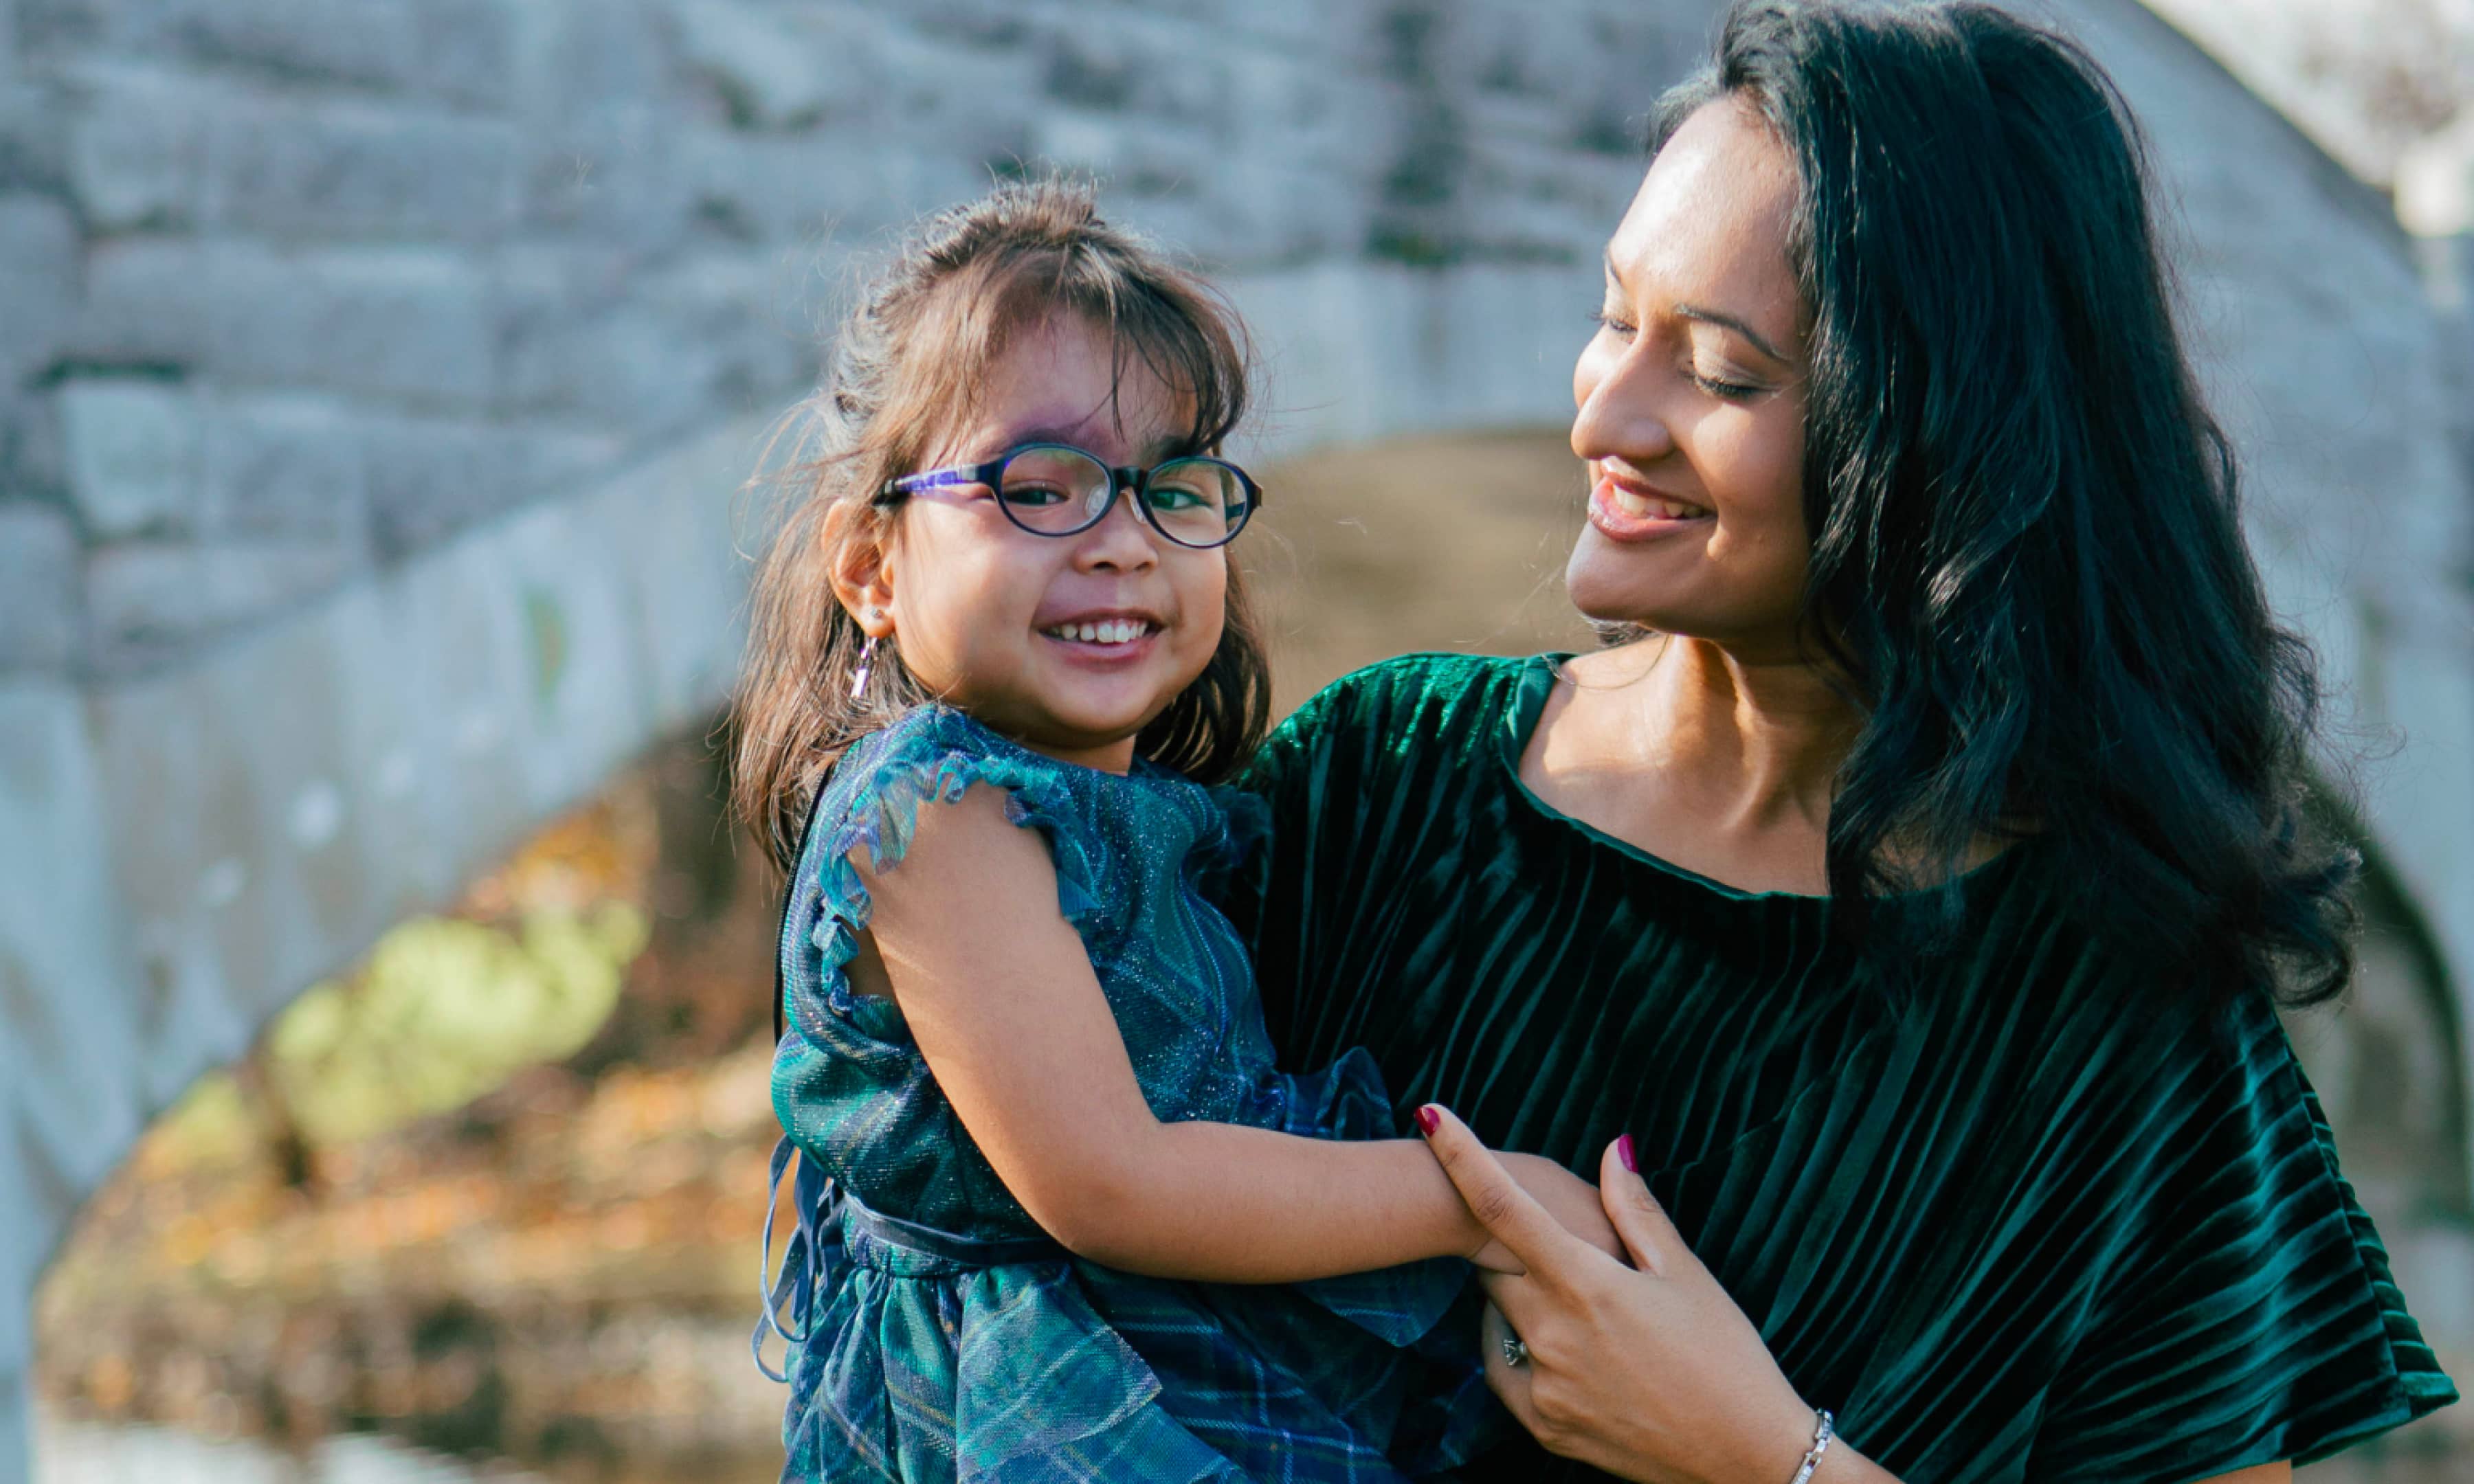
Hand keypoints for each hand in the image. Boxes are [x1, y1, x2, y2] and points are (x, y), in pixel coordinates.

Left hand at [1419, 1105, 1831, 1483]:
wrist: (1747, 1459)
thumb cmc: (1728, 1357)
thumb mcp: (1688, 1276)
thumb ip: (1635, 1211)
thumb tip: (1612, 1148)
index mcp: (1587, 1284)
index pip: (1502, 1206)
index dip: (1459, 1155)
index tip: (1428, 1113)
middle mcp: (1552, 1333)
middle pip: (1496, 1265)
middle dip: (1515, 1251)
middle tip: (1569, 1258)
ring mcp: (1543, 1384)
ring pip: (1501, 1318)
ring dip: (1524, 1303)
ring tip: (1591, 1318)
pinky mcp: (1544, 1426)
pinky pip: (1506, 1370)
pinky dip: (1524, 1351)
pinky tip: (1573, 1352)